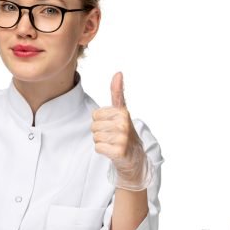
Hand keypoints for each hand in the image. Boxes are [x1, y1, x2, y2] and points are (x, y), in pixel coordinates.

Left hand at [91, 72, 150, 189]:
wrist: (135, 157)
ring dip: (101, 141)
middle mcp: (124, 123)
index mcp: (123, 112)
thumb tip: (118, 72)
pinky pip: (98, 147)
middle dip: (99, 131)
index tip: (110, 118)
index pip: (96, 113)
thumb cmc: (124, 131)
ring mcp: (122, 137)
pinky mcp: (119, 150)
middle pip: (93, 126)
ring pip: (95, 137)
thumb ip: (118, 93)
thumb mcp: (122, 111)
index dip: (99, 119)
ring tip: (113, 142)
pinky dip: (102, 150)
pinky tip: (112, 150)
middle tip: (112, 135)